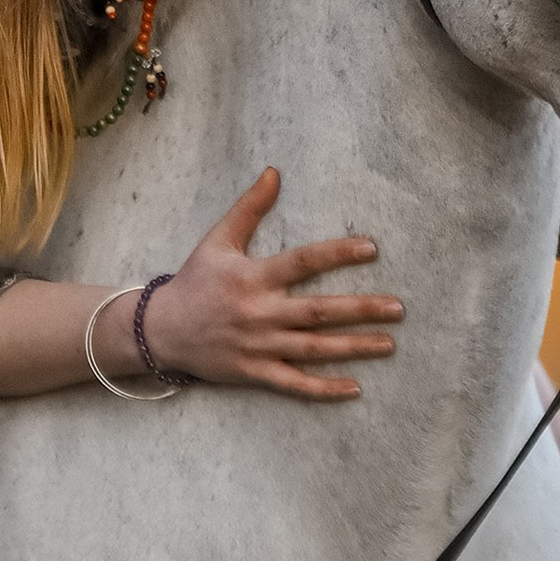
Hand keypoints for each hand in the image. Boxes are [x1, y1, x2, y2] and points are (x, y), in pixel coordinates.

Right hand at [139, 169, 400, 401]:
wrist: (161, 331)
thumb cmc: (194, 281)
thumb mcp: (218, 240)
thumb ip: (249, 208)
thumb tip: (274, 172)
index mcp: (254, 277)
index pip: (303, 262)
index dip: (338, 253)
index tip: (372, 248)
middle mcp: (260, 312)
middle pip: (318, 311)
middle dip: (361, 310)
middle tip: (398, 308)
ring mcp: (258, 346)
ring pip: (313, 349)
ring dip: (353, 347)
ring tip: (389, 344)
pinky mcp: (254, 373)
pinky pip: (294, 384)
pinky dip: (323, 388)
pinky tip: (354, 387)